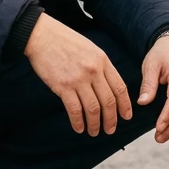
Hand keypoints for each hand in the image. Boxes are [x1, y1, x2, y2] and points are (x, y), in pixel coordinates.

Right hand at [25, 15, 132, 135]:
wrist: (42, 36)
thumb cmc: (65, 41)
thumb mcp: (90, 48)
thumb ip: (100, 66)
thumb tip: (108, 86)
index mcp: (102, 61)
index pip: (120, 87)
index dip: (125, 105)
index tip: (126, 116)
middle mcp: (93, 71)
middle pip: (108, 101)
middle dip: (111, 119)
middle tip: (110, 130)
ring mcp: (78, 79)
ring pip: (93, 109)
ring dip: (95, 124)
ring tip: (94, 132)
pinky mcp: (62, 86)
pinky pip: (74, 110)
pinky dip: (78, 122)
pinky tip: (79, 128)